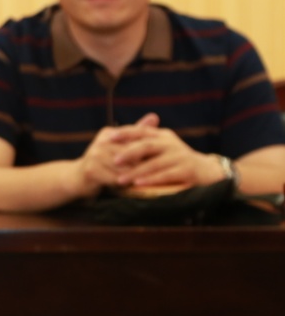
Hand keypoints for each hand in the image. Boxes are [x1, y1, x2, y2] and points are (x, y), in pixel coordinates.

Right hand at [72, 114, 159, 196]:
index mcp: (108, 134)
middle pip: (132, 153)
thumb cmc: (102, 163)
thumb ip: (136, 133)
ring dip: (138, 176)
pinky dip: (127, 185)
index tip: (164, 156)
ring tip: (152, 181)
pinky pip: (116, 179)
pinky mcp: (92, 171)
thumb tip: (155, 115)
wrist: (76, 179)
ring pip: (126, 167)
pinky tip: (135, 189)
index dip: (149, 149)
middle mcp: (101, 142)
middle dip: (146, 163)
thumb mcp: (119, 146)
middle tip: (162, 170)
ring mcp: (95, 156)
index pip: (135, 138)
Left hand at [109, 117, 223, 189]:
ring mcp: (180, 156)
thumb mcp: (162, 149)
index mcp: (163, 136)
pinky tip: (139, 184)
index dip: (124, 132)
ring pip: (155, 163)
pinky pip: (166, 175)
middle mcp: (171, 143)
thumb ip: (144, 146)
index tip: (107, 136)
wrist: (208, 171)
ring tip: (120, 179)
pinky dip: (152, 179)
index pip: (141, 131)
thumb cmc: (178, 161)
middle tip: (113, 160)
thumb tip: (114, 145)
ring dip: (136, 171)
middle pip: (146, 145)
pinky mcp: (187, 170)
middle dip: (128, 153)